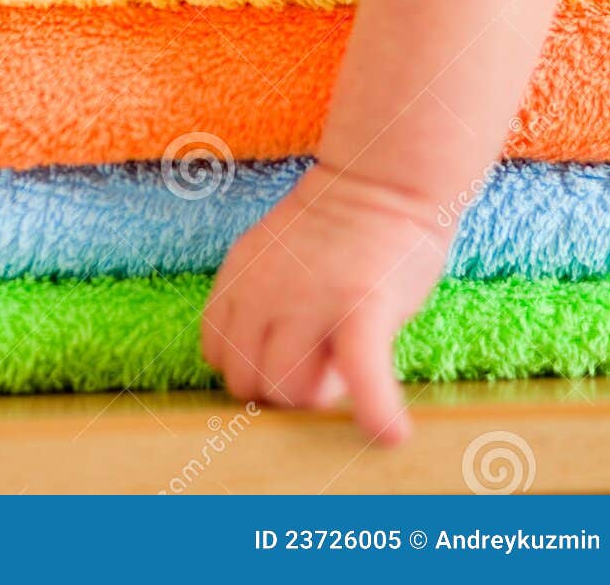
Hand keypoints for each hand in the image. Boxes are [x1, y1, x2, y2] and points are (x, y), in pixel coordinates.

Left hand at [201, 163, 449, 442]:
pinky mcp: (361, 308)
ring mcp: (309, 302)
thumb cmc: (337, 225)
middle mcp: (261, 292)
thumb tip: (278, 374)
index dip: (254, 368)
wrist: (380, 176)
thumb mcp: (273, 256)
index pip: (218, 353)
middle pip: (248, 380)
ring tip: (352, 370)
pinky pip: (361, 377)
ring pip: (290, 390)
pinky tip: (391, 433)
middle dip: (284, 389)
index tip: (289, 357)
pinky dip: (375, 411)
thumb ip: (261, 305)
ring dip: (320, 396)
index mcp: (237, 278)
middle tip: (325, 365)